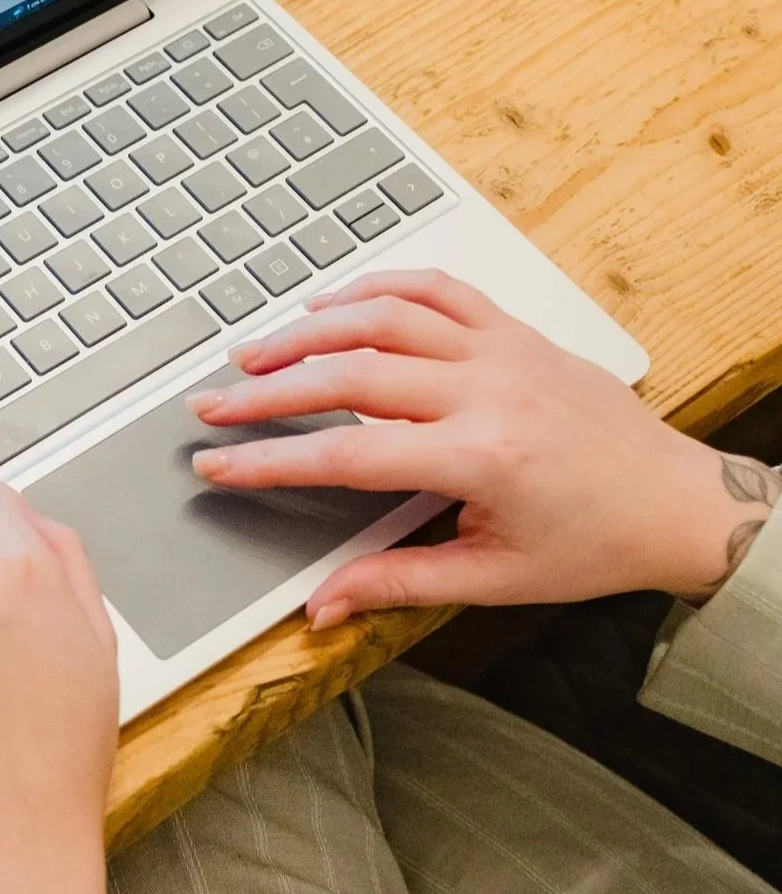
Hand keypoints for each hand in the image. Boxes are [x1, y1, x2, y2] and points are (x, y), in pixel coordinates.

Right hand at [187, 269, 767, 627]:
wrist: (679, 503)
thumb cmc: (595, 543)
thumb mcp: (492, 577)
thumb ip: (396, 582)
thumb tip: (321, 605)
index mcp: (481, 458)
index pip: (347, 455)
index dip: (270, 461)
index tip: (217, 463)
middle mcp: (488, 391)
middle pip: (349, 375)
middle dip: (268, 390)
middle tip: (214, 405)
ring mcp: (502, 350)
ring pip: (383, 318)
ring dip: (308, 331)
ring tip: (254, 353)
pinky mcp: (514, 330)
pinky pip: (436, 289)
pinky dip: (377, 287)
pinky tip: (332, 303)